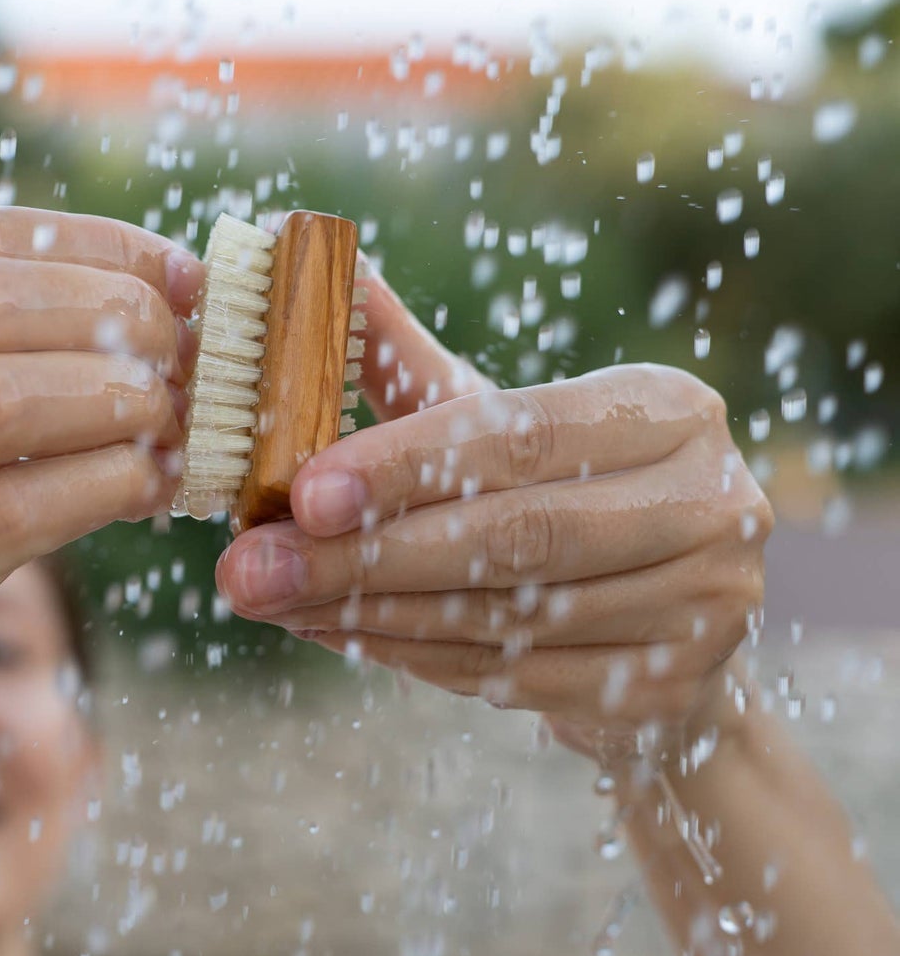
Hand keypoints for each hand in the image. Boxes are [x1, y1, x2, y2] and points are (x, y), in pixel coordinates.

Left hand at [215, 270, 772, 757]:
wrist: (664, 615)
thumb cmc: (557, 489)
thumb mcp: (496, 422)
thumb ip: (406, 358)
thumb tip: (304, 264)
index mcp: (667, 409)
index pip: (518, 434)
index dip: (403, 466)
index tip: (302, 494)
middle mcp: (707, 504)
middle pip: (513, 538)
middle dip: (362, 559)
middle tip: (248, 571)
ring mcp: (703, 607)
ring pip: (504, 619)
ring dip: (369, 614)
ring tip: (273, 600)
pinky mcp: (672, 691)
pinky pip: (513, 678)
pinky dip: (412, 659)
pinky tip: (335, 633)